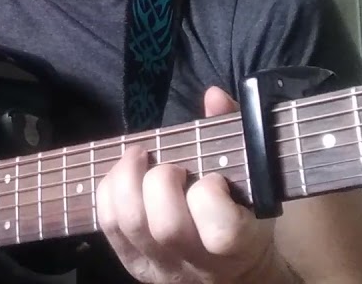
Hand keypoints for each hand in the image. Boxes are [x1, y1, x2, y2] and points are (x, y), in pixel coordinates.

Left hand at [95, 86, 285, 283]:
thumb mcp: (253, 182)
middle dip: (161, 181)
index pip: (221, 230)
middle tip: (170, 166)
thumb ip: (235, 135)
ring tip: (140, 160)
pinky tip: (124, 175)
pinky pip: (108, 226)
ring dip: (128, 180)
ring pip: (131, 224)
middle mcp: (198, 264)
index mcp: (239, 246)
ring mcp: (162, 268)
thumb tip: (214, 96)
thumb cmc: (244, 216)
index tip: (213, 178)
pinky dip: (109, 191)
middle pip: (166, 226)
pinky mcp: (134, 265)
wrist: (235, 273)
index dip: (210, 195)